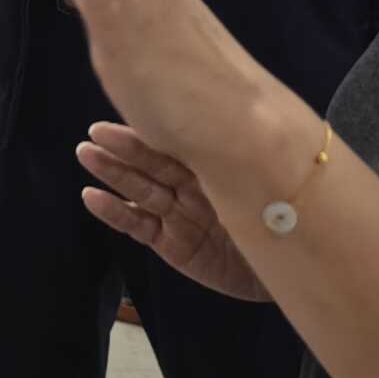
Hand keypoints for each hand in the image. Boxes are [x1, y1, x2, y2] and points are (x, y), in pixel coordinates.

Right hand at [78, 124, 273, 302]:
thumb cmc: (283, 217)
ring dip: (112, 174)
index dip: (148, 130)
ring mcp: (179, 216)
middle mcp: (192, 186)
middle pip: (151, 164)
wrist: (292, 266)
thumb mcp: (261, 179)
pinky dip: (115, 212)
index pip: (176, 141)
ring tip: (86, 156)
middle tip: (93, 135)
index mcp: (215, 164)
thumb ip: (234, 156)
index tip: (124, 110)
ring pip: (140, 190)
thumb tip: (219, 110)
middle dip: (122, 148)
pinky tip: (92, 198)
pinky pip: (138, 225)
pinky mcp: (172, 245)